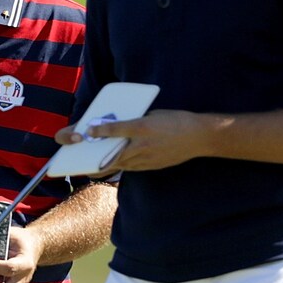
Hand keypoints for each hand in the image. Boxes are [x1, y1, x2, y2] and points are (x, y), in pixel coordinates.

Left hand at [86, 110, 209, 173]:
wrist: (198, 137)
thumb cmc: (176, 121)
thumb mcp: (153, 115)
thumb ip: (136, 120)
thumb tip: (122, 124)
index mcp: (142, 127)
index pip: (116, 129)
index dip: (100, 130)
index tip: (89, 130)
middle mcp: (142, 144)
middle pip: (114, 154)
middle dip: (98, 158)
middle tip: (84, 161)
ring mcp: (148, 158)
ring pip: (122, 165)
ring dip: (109, 165)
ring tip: (95, 166)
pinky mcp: (153, 166)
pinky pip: (133, 168)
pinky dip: (123, 167)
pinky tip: (117, 165)